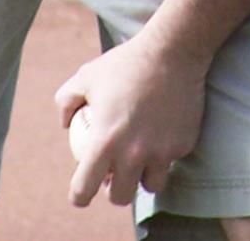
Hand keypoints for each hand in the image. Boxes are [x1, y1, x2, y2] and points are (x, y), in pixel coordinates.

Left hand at [55, 27, 206, 207]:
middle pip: (120, 197)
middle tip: (114, 178)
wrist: (172, 51)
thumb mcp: (86, 76)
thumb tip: (65, 125)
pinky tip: (162, 132)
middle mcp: (133, 154)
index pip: (85, 188)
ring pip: (150, 186)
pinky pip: (170, 160)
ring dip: (142, 178)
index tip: (81, 194)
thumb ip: (66, 101)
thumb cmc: (125, 63)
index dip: (79, 196)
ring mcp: (161, 152)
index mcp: (105, 142)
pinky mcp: (183, 146)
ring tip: (139, 162)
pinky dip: (164, 153)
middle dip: (114, 191)